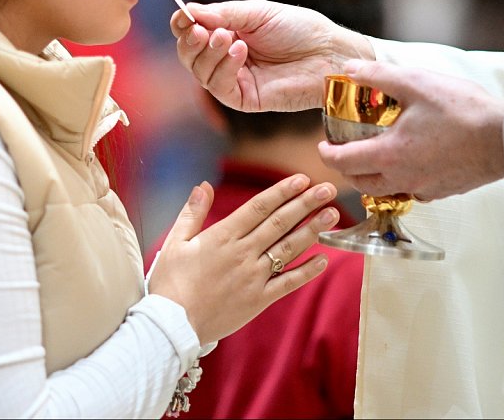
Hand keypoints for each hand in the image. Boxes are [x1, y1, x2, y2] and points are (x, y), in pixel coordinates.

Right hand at [148, 174, 340, 344]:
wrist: (172, 324)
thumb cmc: (170, 282)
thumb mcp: (175, 241)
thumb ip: (192, 212)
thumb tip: (204, 186)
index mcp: (222, 236)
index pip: (259, 208)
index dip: (282, 192)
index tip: (301, 179)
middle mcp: (242, 253)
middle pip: (280, 223)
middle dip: (305, 204)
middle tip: (327, 189)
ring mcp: (253, 277)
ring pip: (288, 249)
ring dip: (312, 230)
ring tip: (333, 214)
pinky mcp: (258, 300)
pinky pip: (288, 283)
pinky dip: (307, 271)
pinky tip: (323, 259)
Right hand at [170, 0, 373, 112]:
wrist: (329, 53)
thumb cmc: (299, 29)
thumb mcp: (258, 13)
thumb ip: (223, 14)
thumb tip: (189, 10)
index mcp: (227, 34)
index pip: (192, 32)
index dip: (182, 24)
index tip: (183, 16)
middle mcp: (226, 58)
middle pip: (189, 55)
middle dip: (189, 41)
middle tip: (199, 30)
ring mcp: (234, 80)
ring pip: (200, 72)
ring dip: (208, 53)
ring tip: (227, 38)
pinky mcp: (244, 98)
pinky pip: (219, 87)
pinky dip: (223, 68)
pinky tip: (239, 51)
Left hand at [317, 59, 503, 200]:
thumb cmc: (462, 109)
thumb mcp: (416, 82)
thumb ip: (378, 75)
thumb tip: (348, 68)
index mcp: (389, 155)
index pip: (342, 163)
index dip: (326, 154)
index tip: (322, 145)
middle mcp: (402, 178)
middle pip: (360, 183)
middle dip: (346, 169)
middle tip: (343, 151)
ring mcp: (424, 188)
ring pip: (385, 190)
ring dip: (372, 176)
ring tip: (373, 155)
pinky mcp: (444, 191)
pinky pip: (412, 190)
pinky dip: (401, 179)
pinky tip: (410, 160)